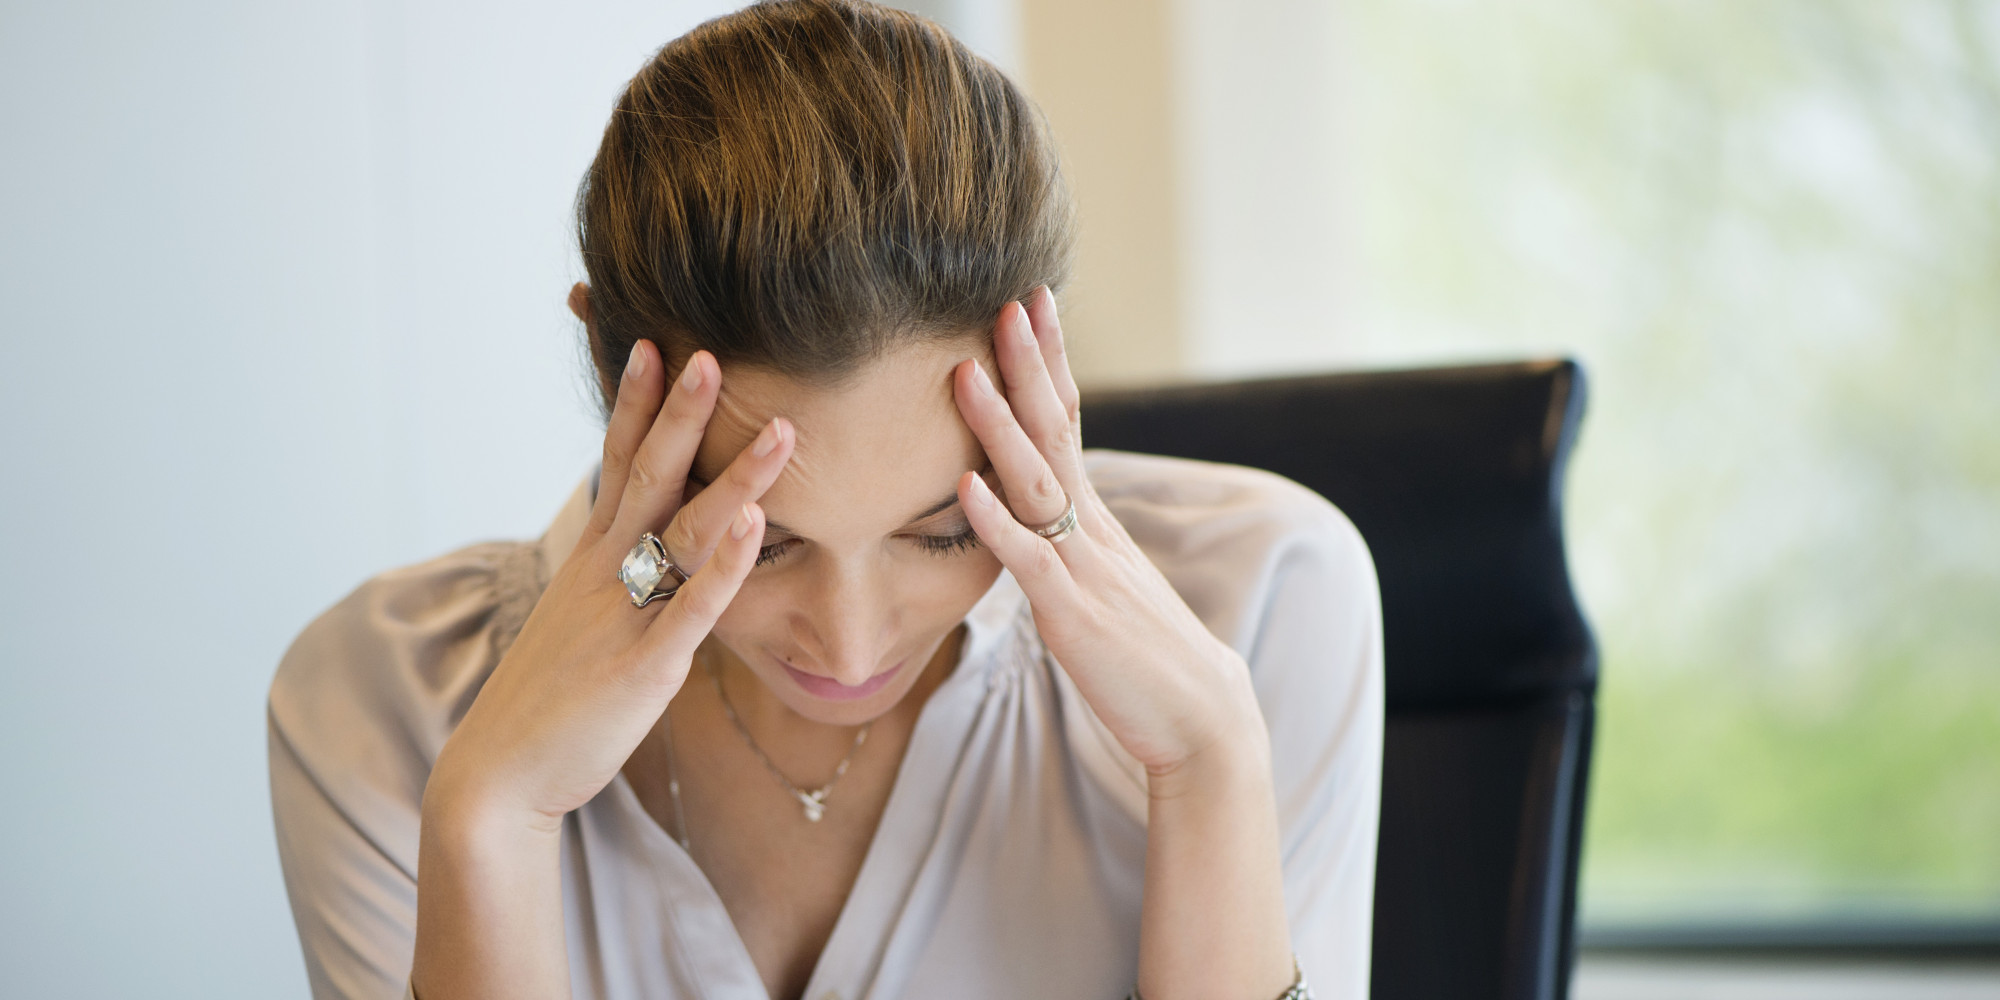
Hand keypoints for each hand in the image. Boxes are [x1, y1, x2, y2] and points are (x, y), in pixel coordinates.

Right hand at [424, 341, 794, 829]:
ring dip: (734, 479)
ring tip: (780, 430)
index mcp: (591, 562)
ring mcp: (625, 618)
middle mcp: (606, 576)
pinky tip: (753, 526)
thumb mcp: (584, 622)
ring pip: (685, 533)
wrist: (499, 777)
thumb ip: (620, 580)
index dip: (635, 405)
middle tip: (710, 353)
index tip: (652, 343)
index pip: (616, 464)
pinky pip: (691, 609)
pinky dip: (725, 566)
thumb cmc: (550, 699)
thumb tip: (654, 547)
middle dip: (679, 413)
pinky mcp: (644, 668)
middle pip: (649, 478)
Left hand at [951, 288, 1268, 781]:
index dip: (1049, 364)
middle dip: (1030, 365)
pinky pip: (1028, 562)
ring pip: (1036, 484)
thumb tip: (1035, 516)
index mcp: (1095, 523)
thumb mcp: (1104, 586)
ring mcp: (1083, 570)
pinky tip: (966, 485)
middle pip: (1056, 432)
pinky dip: (996, 522)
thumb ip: (1070, 547)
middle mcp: (1091, 532)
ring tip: (965, 371)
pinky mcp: (1072, 616)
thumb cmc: (1147, 659)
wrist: (1203, 721)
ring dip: (999, 426)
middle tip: (1011, 300)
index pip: (1070, 424)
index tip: (1033, 304)